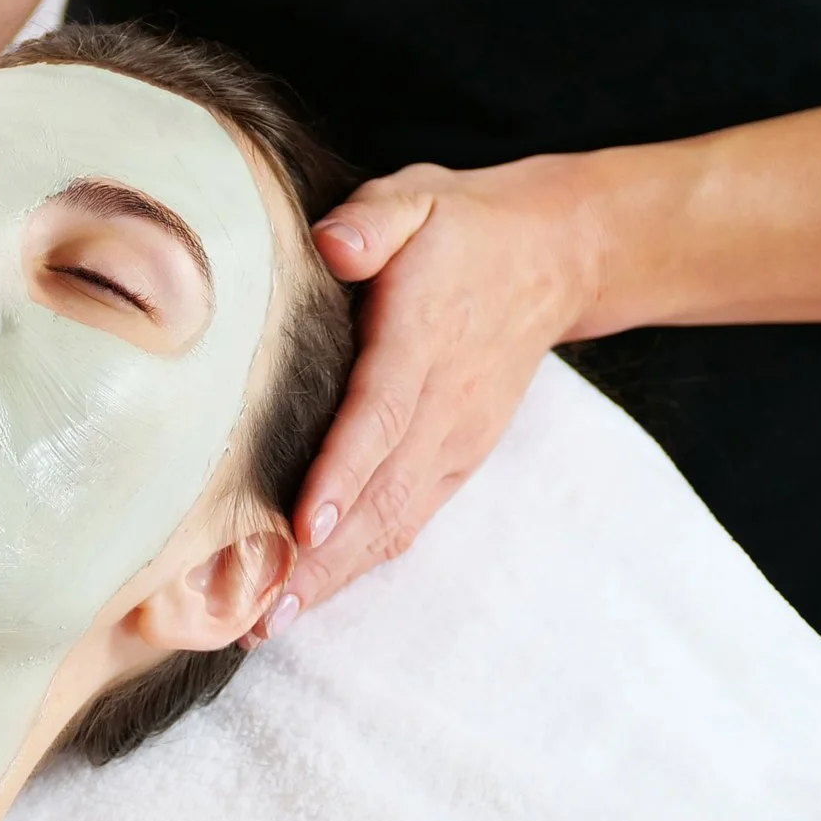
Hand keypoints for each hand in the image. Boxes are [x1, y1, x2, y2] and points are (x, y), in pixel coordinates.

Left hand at [270, 155, 603, 629]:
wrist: (555, 257)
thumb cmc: (459, 226)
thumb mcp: (416, 197)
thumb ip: (373, 220)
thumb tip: (334, 244)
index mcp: (423, 340)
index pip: (379, 416)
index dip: (343, 473)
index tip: (306, 525)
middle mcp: (442, 404)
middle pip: (382, 493)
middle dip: (325, 559)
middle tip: (265, 612)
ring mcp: (454, 439)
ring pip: (396, 519)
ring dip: (337, 576)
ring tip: (274, 623)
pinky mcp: (456, 458)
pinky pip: (408, 518)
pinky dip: (363, 561)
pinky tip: (314, 593)